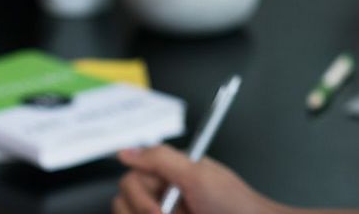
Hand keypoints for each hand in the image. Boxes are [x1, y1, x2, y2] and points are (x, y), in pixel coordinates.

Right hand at [114, 145, 278, 213]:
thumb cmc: (234, 203)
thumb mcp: (198, 176)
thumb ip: (161, 160)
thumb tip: (126, 150)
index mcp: (170, 174)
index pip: (132, 178)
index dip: (139, 195)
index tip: (157, 209)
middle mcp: (163, 195)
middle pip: (124, 202)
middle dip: (142, 210)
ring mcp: (164, 212)